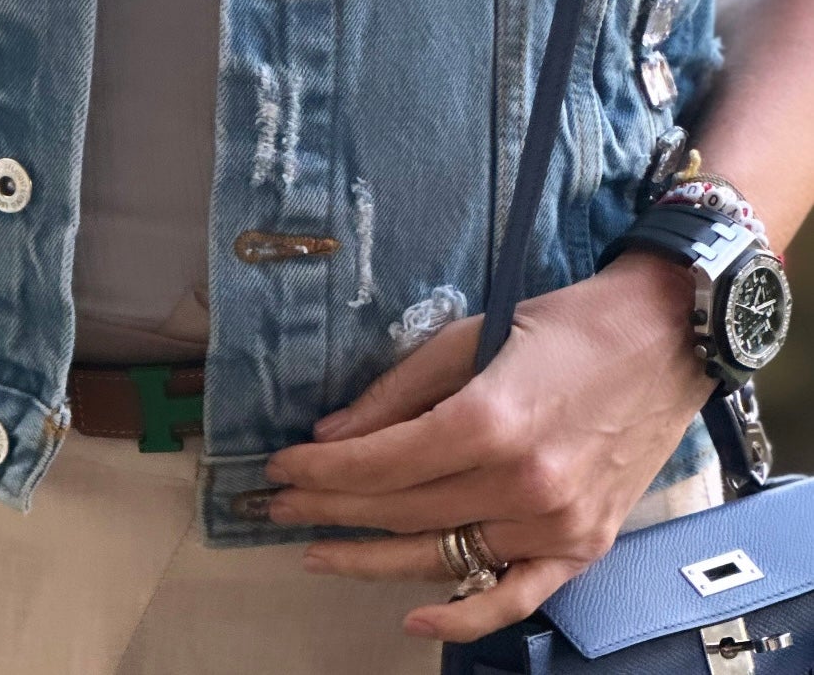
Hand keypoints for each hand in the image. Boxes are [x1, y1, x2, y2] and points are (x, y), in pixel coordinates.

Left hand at [262, 253, 712, 641]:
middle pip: (402, 511)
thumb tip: (332, 434)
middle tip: (279, 506)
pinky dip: (465, 614)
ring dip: (371, 558)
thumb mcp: (471, 334)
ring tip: (320, 550)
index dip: (321, 471)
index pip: (381, 463)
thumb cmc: (565, 325)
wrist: (664, 339)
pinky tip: (416, 617)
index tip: (280, 468)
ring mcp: (556, 524)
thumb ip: (399, 390)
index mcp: (491, 421)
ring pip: (443, 556)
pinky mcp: (584, 546)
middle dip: (330, 509)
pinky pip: (515, 597)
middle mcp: (522, 484)